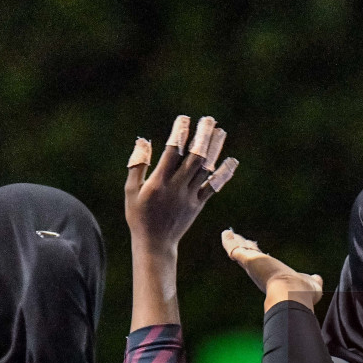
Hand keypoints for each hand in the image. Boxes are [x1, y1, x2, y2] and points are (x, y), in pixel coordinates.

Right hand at [124, 115, 237, 256]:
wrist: (155, 243)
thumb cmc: (139, 216)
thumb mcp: (131, 190)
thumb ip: (138, 165)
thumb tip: (144, 141)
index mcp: (158, 182)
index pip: (171, 153)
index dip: (179, 134)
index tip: (184, 119)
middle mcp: (176, 188)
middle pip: (193, 158)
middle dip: (202, 137)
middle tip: (209, 120)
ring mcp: (189, 197)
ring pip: (205, 169)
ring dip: (214, 150)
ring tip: (220, 132)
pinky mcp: (198, 205)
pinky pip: (213, 187)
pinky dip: (223, 174)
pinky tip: (231, 161)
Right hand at [222, 229, 323, 310]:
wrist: (293, 294)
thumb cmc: (302, 293)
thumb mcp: (311, 284)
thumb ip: (313, 280)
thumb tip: (317, 278)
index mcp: (273, 277)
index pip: (263, 263)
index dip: (260, 255)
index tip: (257, 249)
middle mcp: (261, 272)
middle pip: (250, 256)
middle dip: (246, 247)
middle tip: (239, 238)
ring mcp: (253, 265)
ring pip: (242, 251)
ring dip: (236, 242)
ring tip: (230, 233)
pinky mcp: (249, 260)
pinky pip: (235, 249)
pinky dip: (229, 242)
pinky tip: (226, 233)